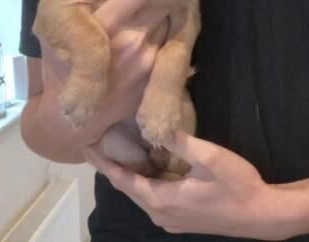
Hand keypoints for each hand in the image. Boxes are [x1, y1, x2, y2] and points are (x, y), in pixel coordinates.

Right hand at [38, 0, 169, 146]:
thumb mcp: (50, 36)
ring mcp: (146, 62)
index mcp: (104, 29)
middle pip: (159, 5)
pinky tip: (161, 27)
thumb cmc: (61, 71)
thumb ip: (62, 6)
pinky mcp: (154, 77)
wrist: (78, 118)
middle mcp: (129, 43)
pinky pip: (169, 47)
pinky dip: (167, 34)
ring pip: (168, 24)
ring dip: (167, 11)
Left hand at [88, 131, 288, 239]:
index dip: (103, 164)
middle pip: (128, 188)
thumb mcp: (208, 158)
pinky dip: (145, 181)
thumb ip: (178, 142)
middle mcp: (160, 213)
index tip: (86, 147)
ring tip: (119, 151)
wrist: (262, 214)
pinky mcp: (182, 219)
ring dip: (129, 174)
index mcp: (162, 199)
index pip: (122, 180)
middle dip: (112, 167)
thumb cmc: (235, 184)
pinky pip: (153, 198)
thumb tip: (153, 127)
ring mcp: (171, 219)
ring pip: (141, 193)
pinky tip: (148, 166)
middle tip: (98, 144)